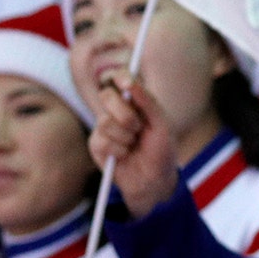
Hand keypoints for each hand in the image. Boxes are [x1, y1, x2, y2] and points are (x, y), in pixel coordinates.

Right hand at [87, 74, 178, 219]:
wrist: (154, 179)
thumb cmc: (161, 150)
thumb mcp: (162, 125)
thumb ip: (148, 101)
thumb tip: (130, 83)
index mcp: (133, 101)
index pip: (120, 79)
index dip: (121, 77)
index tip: (128, 84)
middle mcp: (115, 110)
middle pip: (106, 96)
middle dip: (125, 114)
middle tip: (138, 128)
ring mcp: (104, 127)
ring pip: (105, 121)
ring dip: (125, 137)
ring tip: (133, 145)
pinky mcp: (96, 144)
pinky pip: (102, 141)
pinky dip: (119, 151)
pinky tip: (125, 156)